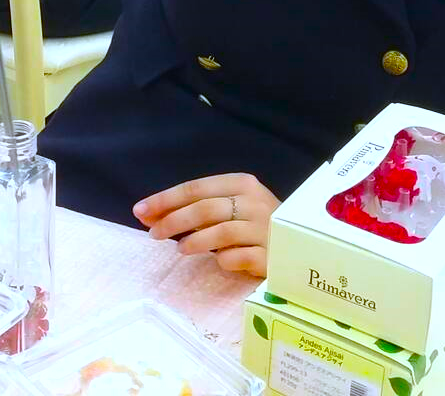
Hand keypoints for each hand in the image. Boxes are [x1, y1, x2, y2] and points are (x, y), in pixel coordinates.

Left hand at [133, 173, 278, 277]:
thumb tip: (153, 214)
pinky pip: (239, 257)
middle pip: (205, 208)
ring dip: (195, 241)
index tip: (140, 210)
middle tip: (152, 233)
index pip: (196, 188)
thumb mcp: (233, 207)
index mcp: (243, 183)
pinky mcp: (271, 256)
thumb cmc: (258, 223)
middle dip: (173, 220)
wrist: (304, 243)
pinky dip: (223, 260)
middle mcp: (255, 202)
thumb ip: (200, 208)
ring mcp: (265, 229)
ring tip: (180, 250)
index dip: (165, 199)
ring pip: (221, 232)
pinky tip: (217, 262)